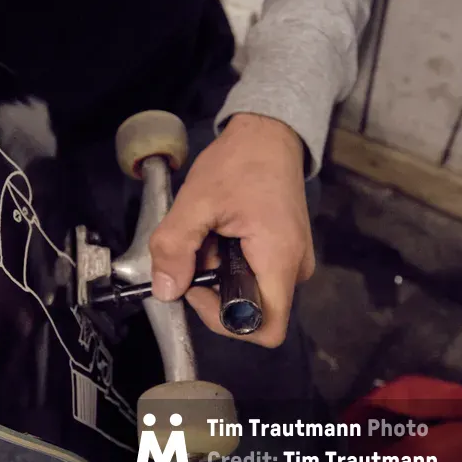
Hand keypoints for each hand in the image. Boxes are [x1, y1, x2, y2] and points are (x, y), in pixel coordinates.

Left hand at [148, 113, 315, 347]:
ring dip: (220, 274)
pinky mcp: (285, 253)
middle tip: (198, 252)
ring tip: (210, 235)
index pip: (265, 328)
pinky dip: (230, 262)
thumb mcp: (196, 201)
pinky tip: (220, 234)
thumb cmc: (239, 162)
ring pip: (250, 293)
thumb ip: (175, 247)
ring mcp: (293, 261)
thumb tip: (166, 290)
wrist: (268, 134)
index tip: (198, 286)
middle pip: (253, 312)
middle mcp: (295, 268)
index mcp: (280, 259)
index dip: (224, 321)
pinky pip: (256, 274)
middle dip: (215, 292)